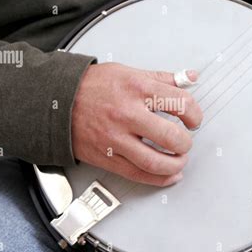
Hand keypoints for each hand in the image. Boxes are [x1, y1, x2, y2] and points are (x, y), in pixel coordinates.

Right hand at [72, 63, 202, 186]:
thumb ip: (162, 78)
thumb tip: (189, 77)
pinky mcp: (108, 157)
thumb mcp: (129, 72)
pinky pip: (138, 174)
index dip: (195, 114)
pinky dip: (159, 179)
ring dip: (176, 165)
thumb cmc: (92, 86)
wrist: (56, 101)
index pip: (180, 103)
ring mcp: (116, 138)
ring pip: (156, 162)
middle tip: (186, 141)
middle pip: (171, 137)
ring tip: (179, 159)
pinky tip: (169, 175)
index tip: (193, 119)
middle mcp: (127, 114)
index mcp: (137, 89)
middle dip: (186, 143)